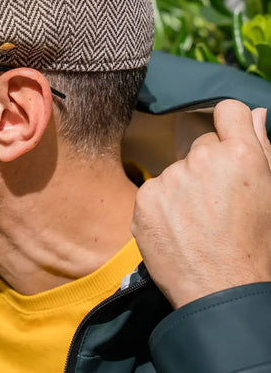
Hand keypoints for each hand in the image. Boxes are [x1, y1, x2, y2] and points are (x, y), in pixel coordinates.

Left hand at [131, 99, 270, 308]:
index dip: (228, 122)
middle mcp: (201, 160)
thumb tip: (255, 112)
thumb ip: (260, 146)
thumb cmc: (254, 245)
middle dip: (207, 166)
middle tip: (216, 202)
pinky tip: (176, 229)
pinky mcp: (144, 196)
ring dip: (183, 188)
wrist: (220, 291)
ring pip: (176, 171)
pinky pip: (154, 190)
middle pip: (200, 146)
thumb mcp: (269, 195)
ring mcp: (169, 178)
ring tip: (196, 222)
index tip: (227, 137)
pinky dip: (162, 205)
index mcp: (240, 155)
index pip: (228, 110)